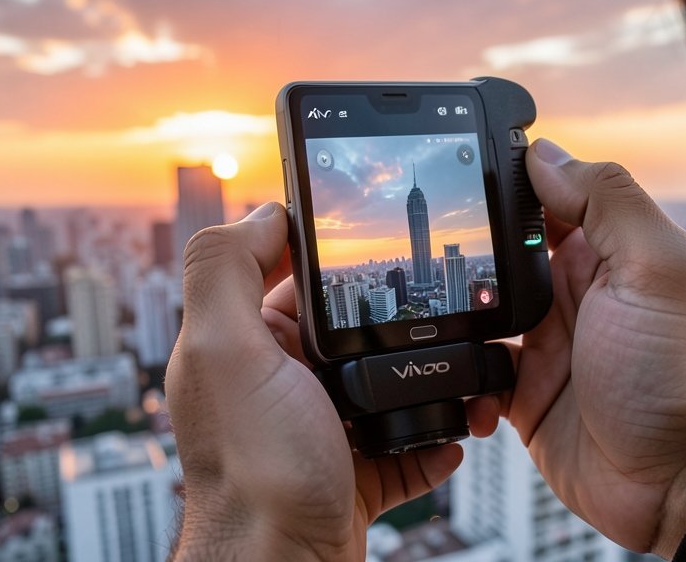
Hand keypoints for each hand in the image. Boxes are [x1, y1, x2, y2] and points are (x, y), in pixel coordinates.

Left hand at [166, 203, 462, 560]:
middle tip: (440, 309)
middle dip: (393, 321)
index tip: (376, 238)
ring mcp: (317, 430)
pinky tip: (449, 435)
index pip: (287, 277)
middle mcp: (277, 385)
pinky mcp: (351, 472)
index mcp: (244, 347)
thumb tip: (264, 211)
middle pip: (347, 328)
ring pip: (382, 384)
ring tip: (459, 372)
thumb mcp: (226, 351)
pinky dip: (430, 437)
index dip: (328, 256)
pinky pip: (402, 441)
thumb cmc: (254, 475)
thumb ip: (228, 270)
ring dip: (422, 380)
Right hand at [468, 140, 685, 557]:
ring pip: (477, 310)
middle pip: (500, 252)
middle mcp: (572, 293)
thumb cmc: (684, 379)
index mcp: (606, 252)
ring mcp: (545, 344)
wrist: (683, 487)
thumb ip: (607, 203)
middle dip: (467, 253)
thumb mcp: (656, 271)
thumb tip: (545, 154)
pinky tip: (470, 384)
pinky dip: (463, 377)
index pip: (544, 197)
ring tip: (436, 320)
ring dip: (457, 315)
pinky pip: (475, 372)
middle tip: (428, 260)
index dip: (504, 184)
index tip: (459, 176)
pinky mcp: (524, 394)